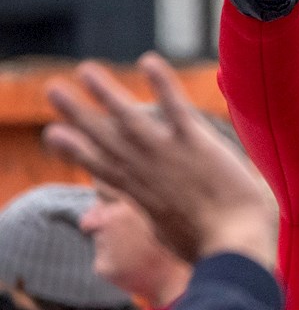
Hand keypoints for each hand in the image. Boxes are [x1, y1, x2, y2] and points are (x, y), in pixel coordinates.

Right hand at [43, 54, 278, 271]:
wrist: (234, 248)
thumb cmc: (217, 248)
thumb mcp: (176, 237)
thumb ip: (166, 223)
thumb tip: (164, 224)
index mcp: (142, 195)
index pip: (104, 167)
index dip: (78, 150)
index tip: (54, 135)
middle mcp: (147, 172)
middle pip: (104, 139)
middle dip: (77, 113)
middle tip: (52, 89)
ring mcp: (168, 155)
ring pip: (129, 118)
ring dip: (106, 92)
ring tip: (86, 69)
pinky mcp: (195, 143)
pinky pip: (175, 108)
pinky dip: (162, 84)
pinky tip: (148, 61)